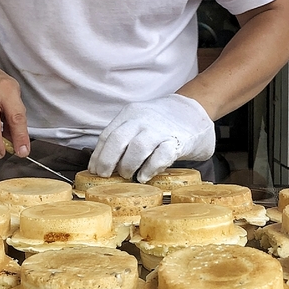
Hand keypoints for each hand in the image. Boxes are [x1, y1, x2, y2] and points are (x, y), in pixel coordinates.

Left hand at [88, 94, 214, 181]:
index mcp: (130, 114)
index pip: (107, 135)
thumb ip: (125, 137)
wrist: (195, 111)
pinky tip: (144, 176)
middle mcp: (143, 119)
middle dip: (107, 162)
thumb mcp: (139, 121)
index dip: (98, 156)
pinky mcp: (178, 141)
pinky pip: (161, 156)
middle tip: (106, 177)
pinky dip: (149, 169)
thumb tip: (104, 163)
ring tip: (128, 176)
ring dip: (128, 166)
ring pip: (137, 148)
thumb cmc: (161, 123)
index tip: (94, 171)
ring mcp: (160, 129)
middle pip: (117, 140)